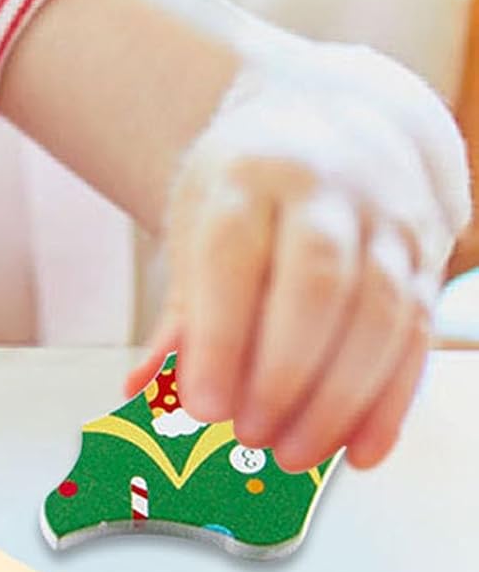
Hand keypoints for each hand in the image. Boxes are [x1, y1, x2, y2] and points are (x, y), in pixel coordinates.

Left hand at [127, 38, 471, 470]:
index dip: (222, 338)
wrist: (344, 117)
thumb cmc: (252, 184)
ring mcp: (390, 222)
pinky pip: (418, 336)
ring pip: (381, 315)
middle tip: (249, 437)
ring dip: (339, 400)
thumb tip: (142, 388)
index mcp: (252, 176)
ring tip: (295, 454)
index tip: (202, 406)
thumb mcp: (198, 223)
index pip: (236, 258)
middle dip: (285, 374)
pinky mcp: (429, 259)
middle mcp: (331, 192)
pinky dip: (391, 402)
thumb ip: (180, 311)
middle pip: (320, 286)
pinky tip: (360, 450)